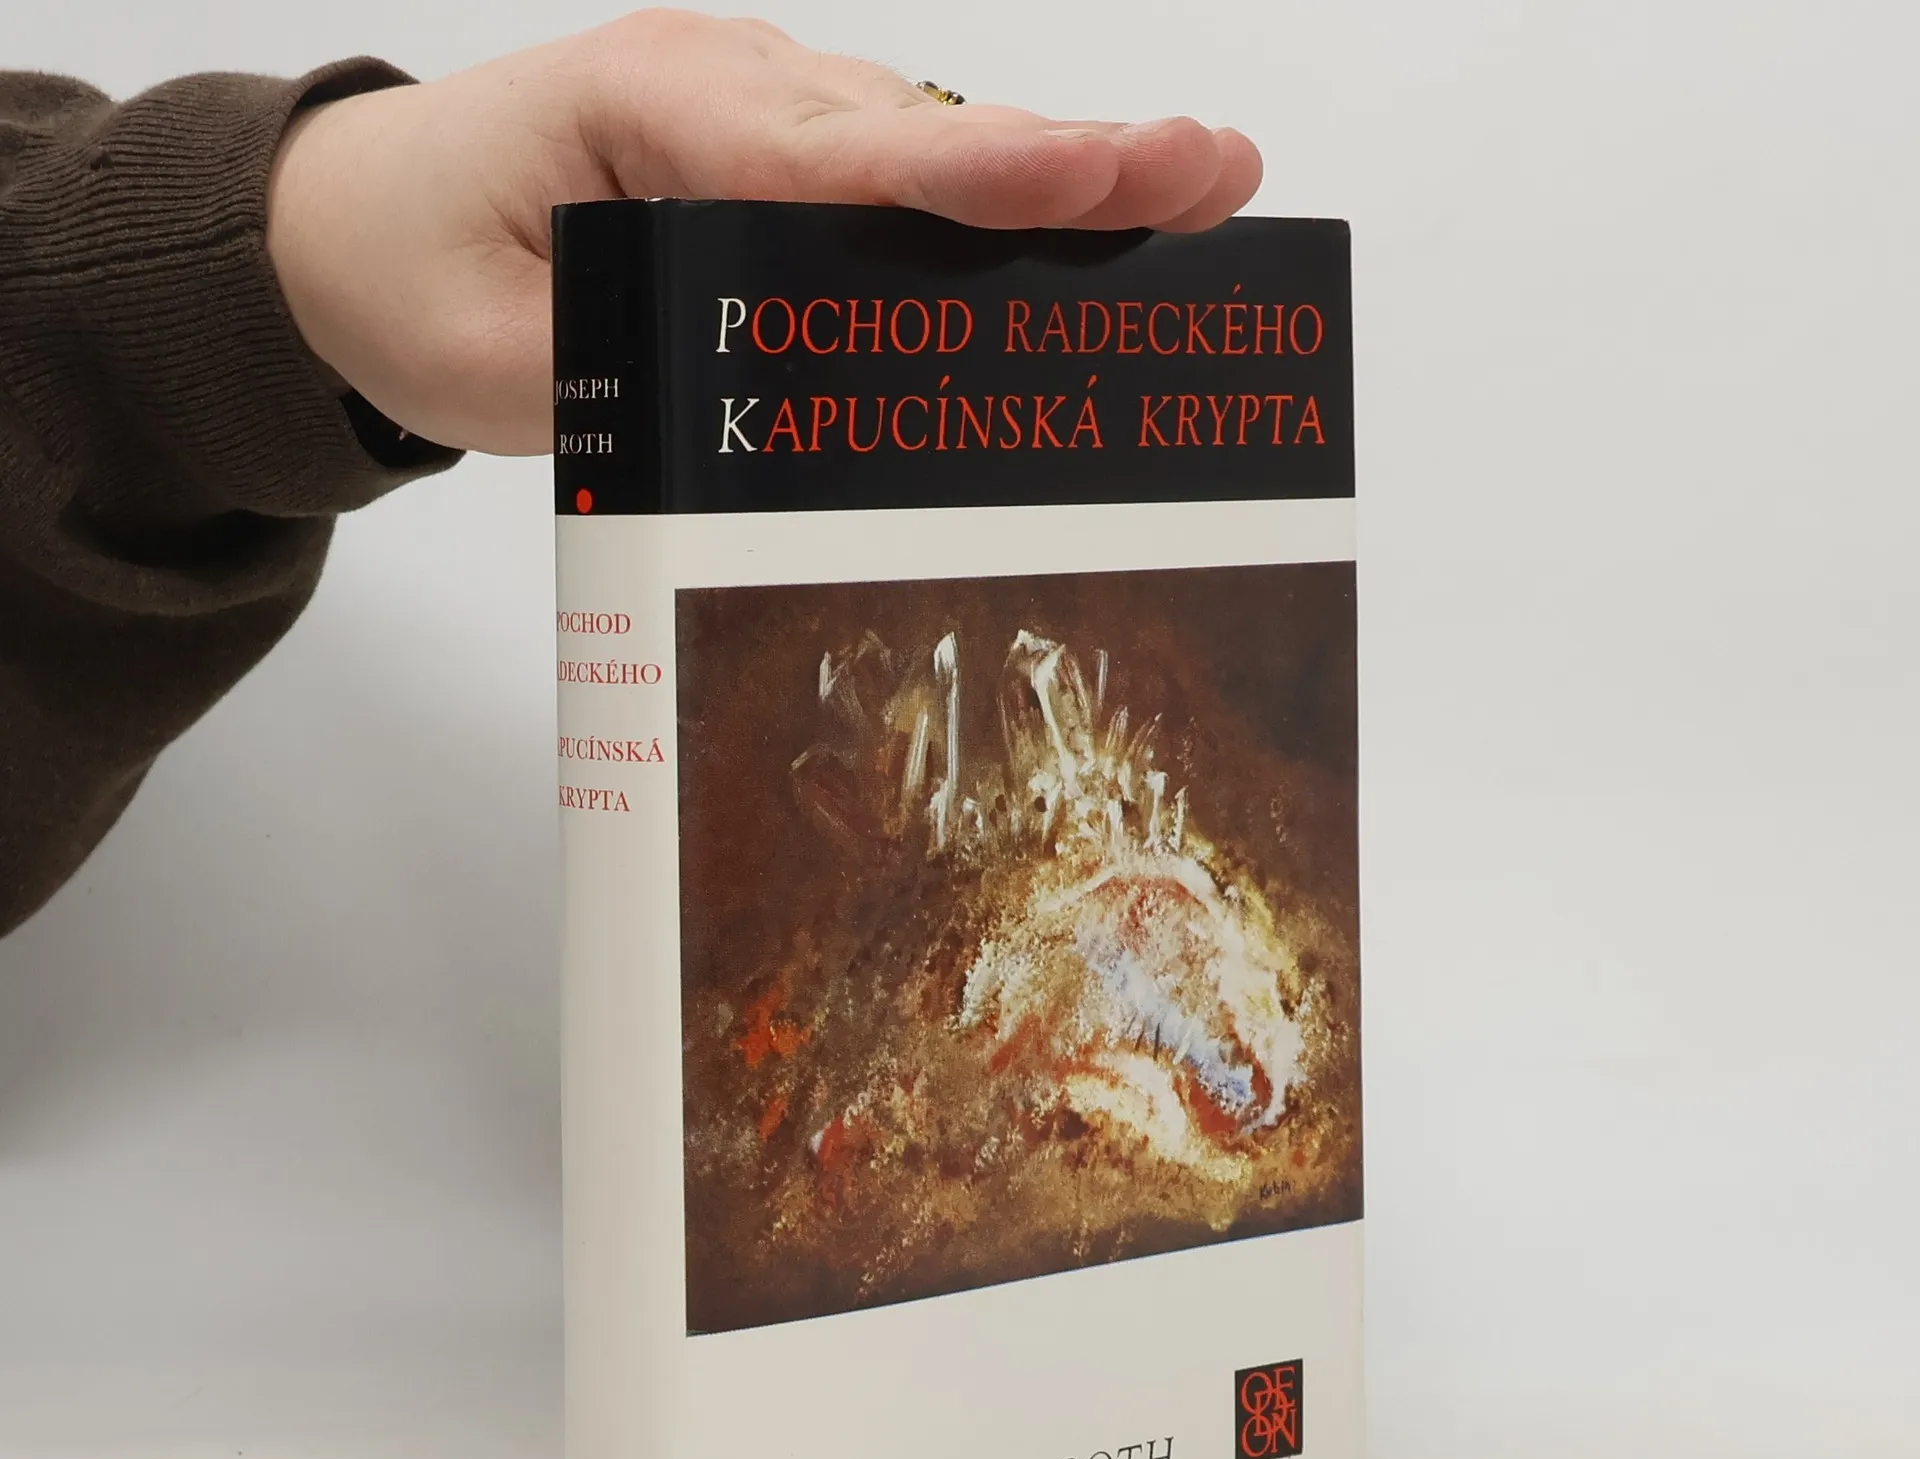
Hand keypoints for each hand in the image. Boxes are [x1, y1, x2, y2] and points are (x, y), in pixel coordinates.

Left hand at [266, 11, 1262, 454]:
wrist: (342, 227)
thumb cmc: (407, 271)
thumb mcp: (500, 360)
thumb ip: (638, 386)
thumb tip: (781, 427)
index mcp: (653, 111)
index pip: (842, 156)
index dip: (983, 174)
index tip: (1101, 174)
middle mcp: (724, 89)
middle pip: (920, 134)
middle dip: (1072, 157)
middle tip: (1217, 167)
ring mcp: (750, 114)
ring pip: (922, 146)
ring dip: (1057, 173)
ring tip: (1195, 184)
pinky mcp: (761, 159)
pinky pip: (890, 178)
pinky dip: (990, 202)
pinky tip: (1087, 218)